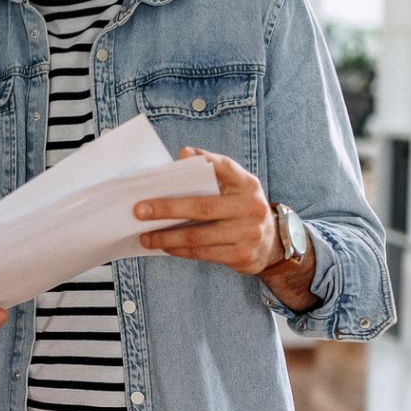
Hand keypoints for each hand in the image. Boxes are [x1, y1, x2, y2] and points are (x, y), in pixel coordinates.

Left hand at [134, 148, 282, 275]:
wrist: (271, 245)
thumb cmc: (240, 210)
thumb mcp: (236, 190)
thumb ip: (213, 176)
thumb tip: (181, 159)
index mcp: (247, 185)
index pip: (226, 167)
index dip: (206, 160)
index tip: (182, 154)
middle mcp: (251, 207)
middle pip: (202, 206)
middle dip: (167, 208)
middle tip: (139, 209)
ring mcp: (248, 233)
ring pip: (198, 235)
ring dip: (167, 237)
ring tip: (145, 236)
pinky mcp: (242, 255)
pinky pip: (203, 252)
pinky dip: (180, 250)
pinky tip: (164, 247)